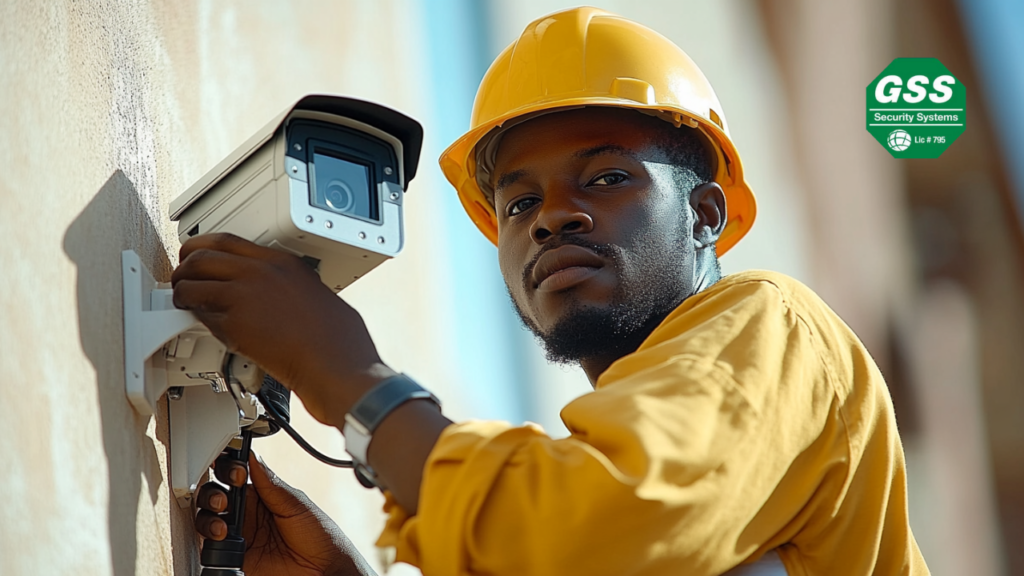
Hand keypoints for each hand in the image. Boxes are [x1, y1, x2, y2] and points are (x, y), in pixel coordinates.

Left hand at [171, 233, 393, 425]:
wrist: (337, 364)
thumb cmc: (337, 339)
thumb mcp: (314, 293)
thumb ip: (287, 286)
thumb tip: (274, 295)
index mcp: (283, 262)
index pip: (228, 240)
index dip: (204, 246)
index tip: (197, 253)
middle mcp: (261, 271)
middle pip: (202, 254)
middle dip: (185, 265)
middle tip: (182, 276)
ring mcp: (245, 295)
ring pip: (192, 281)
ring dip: (182, 291)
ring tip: (184, 300)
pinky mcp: (234, 324)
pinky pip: (200, 314)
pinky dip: (195, 317)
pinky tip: (201, 323)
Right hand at [196, 452, 375, 575]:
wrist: (323, 569)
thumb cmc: (319, 536)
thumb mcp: (296, 504)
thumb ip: (270, 483)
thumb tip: (252, 457)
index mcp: (261, 495)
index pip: (235, 477)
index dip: (229, 471)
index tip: (235, 473)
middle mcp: (246, 514)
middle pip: (215, 496)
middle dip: (213, 494)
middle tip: (224, 500)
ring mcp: (239, 535)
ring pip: (207, 520)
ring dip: (209, 518)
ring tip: (223, 527)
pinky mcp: (234, 558)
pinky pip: (211, 548)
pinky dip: (209, 542)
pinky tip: (223, 540)